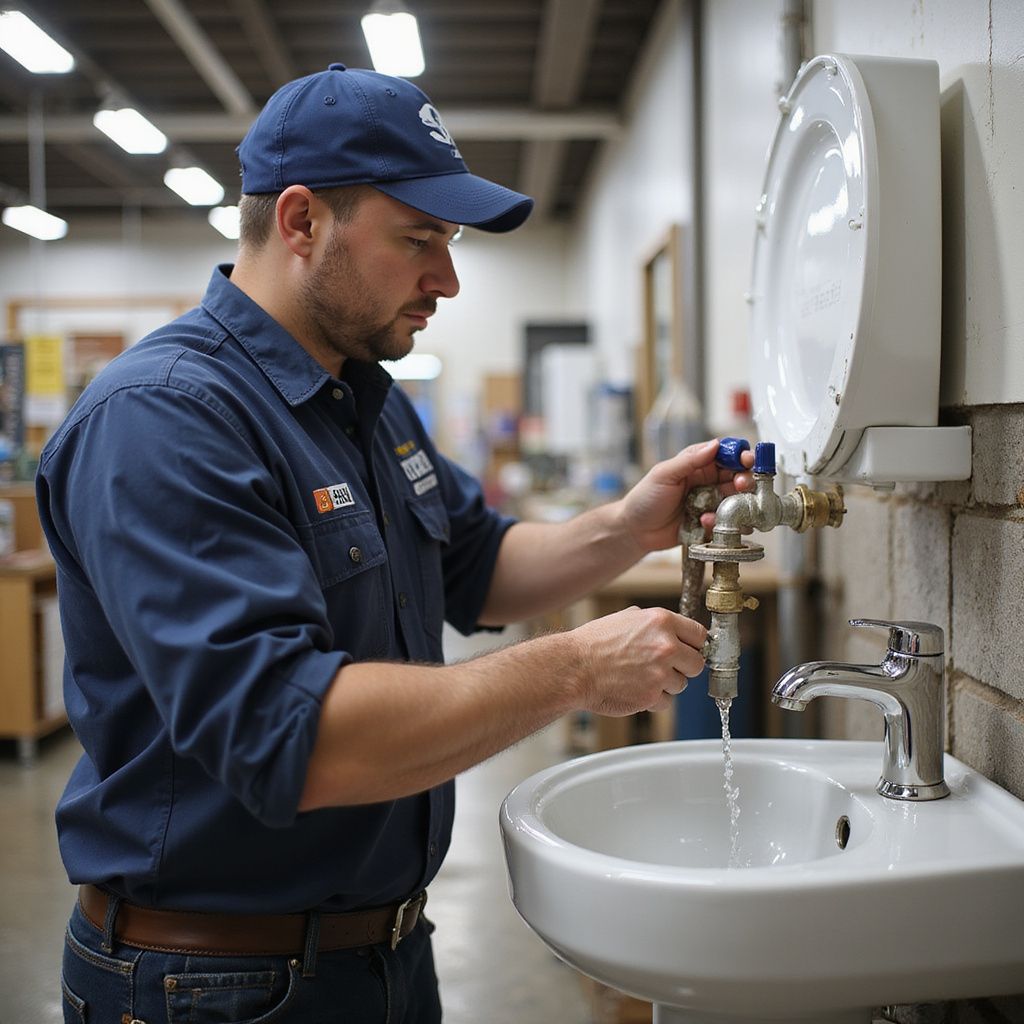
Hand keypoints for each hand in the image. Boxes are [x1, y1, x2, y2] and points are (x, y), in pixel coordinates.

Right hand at [570, 606, 706, 715]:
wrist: (574, 668)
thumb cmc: (593, 643)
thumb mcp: (625, 618)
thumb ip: (653, 623)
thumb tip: (669, 629)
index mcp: (661, 622)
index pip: (700, 635)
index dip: (694, 645)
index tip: (690, 651)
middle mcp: (665, 646)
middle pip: (697, 663)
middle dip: (684, 667)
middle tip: (666, 667)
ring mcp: (660, 673)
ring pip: (682, 685)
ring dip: (666, 685)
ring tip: (641, 677)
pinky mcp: (652, 696)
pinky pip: (666, 702)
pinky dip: (654, 699)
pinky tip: (635, 689)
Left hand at [619, 438, 754, 553]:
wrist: (634, 531)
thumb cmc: (644, 499)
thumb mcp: (664, 474)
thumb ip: (689, 460)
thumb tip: (715, 445)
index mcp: (698, 465)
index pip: (727, 455)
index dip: (740, 456)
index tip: (747, 461)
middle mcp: (708, 482)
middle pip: (738, 477)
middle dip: (745, 480)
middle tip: (741, 485)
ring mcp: (711, 503)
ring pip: (738, 501)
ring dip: (736, 504)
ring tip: (722, 509)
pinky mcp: (710, 523)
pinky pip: (727, 523)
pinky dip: (722, 523)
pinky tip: (705, 523)